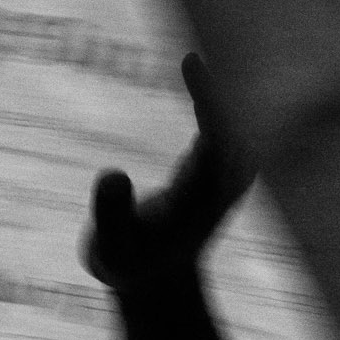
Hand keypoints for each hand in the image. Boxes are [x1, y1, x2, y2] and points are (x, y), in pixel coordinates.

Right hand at [82, 54, 254, 293]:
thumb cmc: (125, 259)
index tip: (191, 71)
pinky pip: (224, 130)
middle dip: (212, 97)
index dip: (207, 106)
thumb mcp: (107, 248)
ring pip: (231, 130)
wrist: (154, 279)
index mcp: (197, 204)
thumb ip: (111, 211)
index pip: (213, 146)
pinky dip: (211, 105)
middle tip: (191, 60)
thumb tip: (114, 174)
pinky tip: (197, 78)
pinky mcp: (223, 174)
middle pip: (229, 133)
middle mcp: (220, 191)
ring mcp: (226, 183)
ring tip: (193, 66)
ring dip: (214, 98)